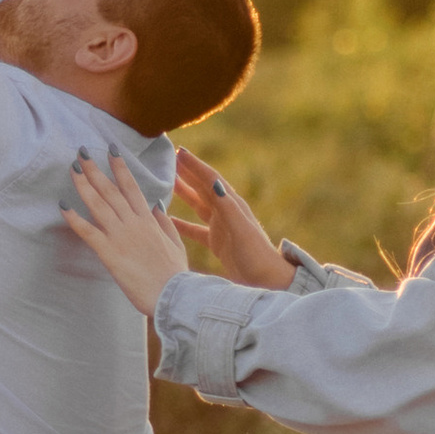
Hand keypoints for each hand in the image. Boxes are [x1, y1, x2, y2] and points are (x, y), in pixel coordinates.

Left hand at [63, 153, 192, 319]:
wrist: (174, 296)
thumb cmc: (175, 274)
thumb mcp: (176, 244)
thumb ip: (164, 223)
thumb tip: (156, 204)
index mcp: (148, 220)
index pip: (131, 187)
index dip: (120, 167)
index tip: (111, 150)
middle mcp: (133, 223)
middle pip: (110, 190)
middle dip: (95, 170)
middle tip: (81, 152)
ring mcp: (121, 236)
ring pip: (98, 205)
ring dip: (83, 185)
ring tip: (71, 169)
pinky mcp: (110, 253)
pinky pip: (88, 232)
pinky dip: (74, 218)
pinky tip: (62, 205)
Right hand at [170, 151, 293, 287]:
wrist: (267, 281)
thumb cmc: (256, 255)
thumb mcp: (241, 229)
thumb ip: (227, 207)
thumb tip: (213, 182)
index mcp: (233, 205)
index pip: (211, 179)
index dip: (195, 165)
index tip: (179, 152)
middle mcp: (227, 212)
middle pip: (204, 187)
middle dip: (188, 172)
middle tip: (169, 159)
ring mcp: (222, 227)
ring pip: (199, 204)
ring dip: (184, 192)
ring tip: (167, 181)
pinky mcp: (218, 242)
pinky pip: (195, 229)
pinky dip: (182, 223)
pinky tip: (168, 221)